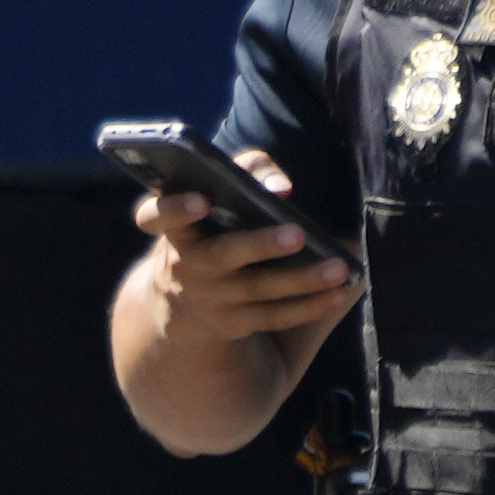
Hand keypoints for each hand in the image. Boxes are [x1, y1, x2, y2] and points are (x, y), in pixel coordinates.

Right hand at [123, 157, 360, 355]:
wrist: (182, 300)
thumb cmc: (209, 226)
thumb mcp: (211, 196)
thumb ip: (244, 171)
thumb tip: (280, 187)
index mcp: (173, 227)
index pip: (155, 215)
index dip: (175, 209)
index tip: (201, 200)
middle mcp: (183, 264)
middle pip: (222, 254)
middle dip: (260, 244)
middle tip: (296, 233)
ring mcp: (208, 297)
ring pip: (258, 288)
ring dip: (301, 279)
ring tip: (338, 267)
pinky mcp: (231, 323)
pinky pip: (274, 316)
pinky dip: (308, 306)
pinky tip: (338, 293)